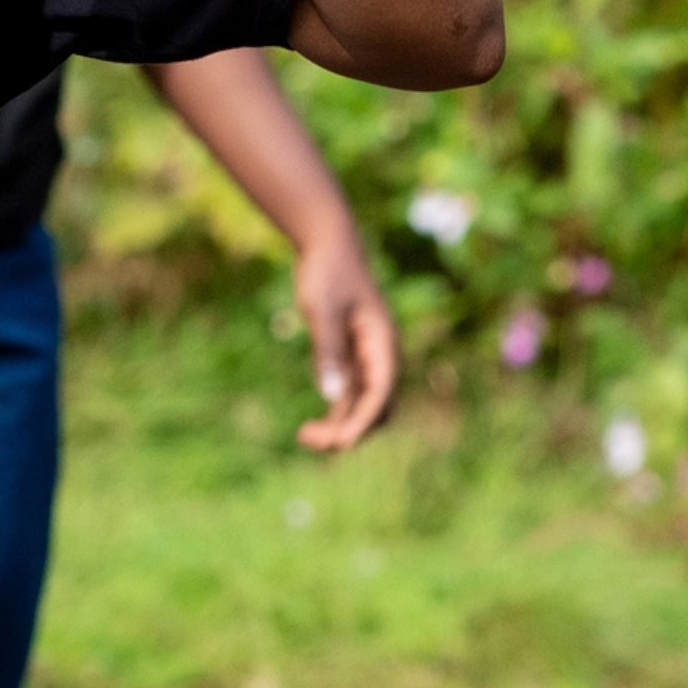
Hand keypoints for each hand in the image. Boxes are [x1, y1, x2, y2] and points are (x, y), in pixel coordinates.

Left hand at [289, 241, 401, 453]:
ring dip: (339, 426)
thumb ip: (329, 352)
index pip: (381, 393)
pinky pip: (349, 395)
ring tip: (305, 438)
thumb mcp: (323, 310)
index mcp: (383, 343)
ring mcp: (367, 358)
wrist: (327, 245)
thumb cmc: (327, 273)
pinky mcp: (351, 357)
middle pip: (376, 407)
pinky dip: (334, 413)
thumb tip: (333, 397)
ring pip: (361, 406)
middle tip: (313, 442)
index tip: (340, 443)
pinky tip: (310, 426)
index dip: (363, 421)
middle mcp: (381, 355)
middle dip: (351, 430)